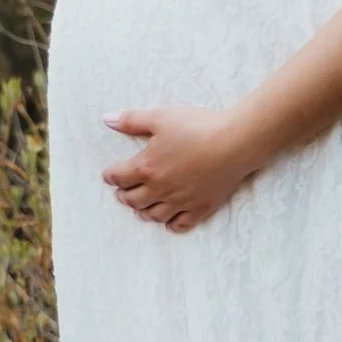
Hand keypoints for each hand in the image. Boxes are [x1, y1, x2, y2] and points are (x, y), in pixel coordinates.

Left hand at [101, 105, 251, 231]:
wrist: (235, 142)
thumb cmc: (197, 126)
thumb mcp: (160, 116)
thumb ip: (131, 120)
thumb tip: (106, 119)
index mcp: (147, 167)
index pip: (119, 177)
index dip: (110, 176)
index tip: (109, 175)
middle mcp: (160, 189)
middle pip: (133, 200)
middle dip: (124, 196)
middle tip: (122, 192)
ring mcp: (180, 202)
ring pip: (154, 215)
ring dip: (143, 211)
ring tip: (141, 207)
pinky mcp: (200, 208)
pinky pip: (180, 224)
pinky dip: (170, 224)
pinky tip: (168, 220)